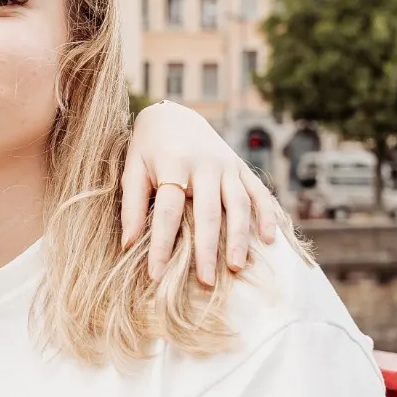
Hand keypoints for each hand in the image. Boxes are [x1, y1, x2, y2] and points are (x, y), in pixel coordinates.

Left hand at [120, 100, 279, 284]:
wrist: (173, 114)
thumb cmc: (148, 148)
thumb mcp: (132, 169)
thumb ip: (132, 205)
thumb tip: (127, 244)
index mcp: (172, 164)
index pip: (167, 211)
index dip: (161, 244)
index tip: (156, 274)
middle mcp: (204, 165)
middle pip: (207, 212)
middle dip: (207, 249)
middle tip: (205, 282)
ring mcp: (226, 165)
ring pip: (238, 204)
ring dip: (239, 237)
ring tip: (237, 267)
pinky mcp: (241, 167)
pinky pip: (258, 192)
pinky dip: (267, 214)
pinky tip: (268, 240)